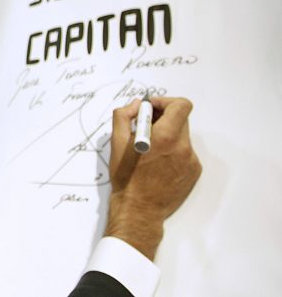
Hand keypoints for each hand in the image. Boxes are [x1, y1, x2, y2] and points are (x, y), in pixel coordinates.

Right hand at [105, 97, 201, 259]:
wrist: (139, 209)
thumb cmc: (126, 177)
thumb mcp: (116, 142)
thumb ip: (124, 115)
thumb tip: (137, 105)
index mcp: (165, 136)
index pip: (181, 105)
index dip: (166, 102)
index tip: (152, 108)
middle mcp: (183, 147)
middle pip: (181, 119)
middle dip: (163, 118)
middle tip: (147, 126)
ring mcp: (191, 160)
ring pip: (181, 136)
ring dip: (167, 136)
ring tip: (150, 150)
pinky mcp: (194, 172)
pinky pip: (185, 152)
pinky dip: (173, 152)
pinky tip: (158, 164)